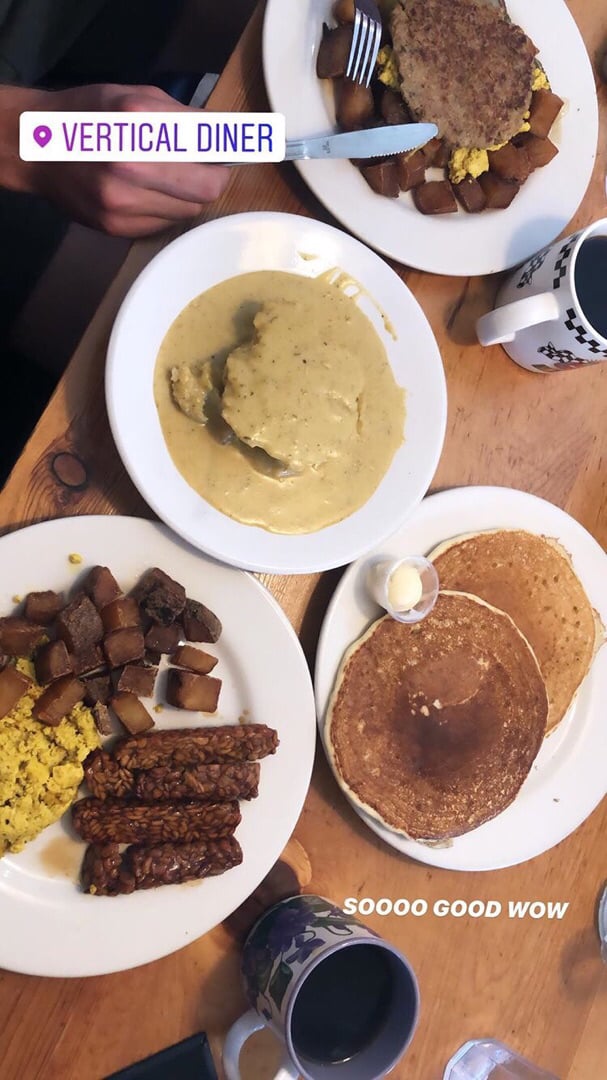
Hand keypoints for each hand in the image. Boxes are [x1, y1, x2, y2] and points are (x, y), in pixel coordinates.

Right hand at [7, 83, 230, 236]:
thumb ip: (181, 116)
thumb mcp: (134, 96)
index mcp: (138, 124)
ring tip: (166, 179)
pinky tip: (145, 193)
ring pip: (187, 212)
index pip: (208, 153)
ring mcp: (122, 203)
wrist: (34, 149)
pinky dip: (164, 210)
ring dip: (187, 197)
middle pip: (205, 191)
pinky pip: (163, 224)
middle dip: (211, 180)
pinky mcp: (116, 228)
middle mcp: (130, 167)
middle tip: (204, 170)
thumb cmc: (87, 116)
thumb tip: (222, 134)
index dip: (225, 157)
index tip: (228, 156)